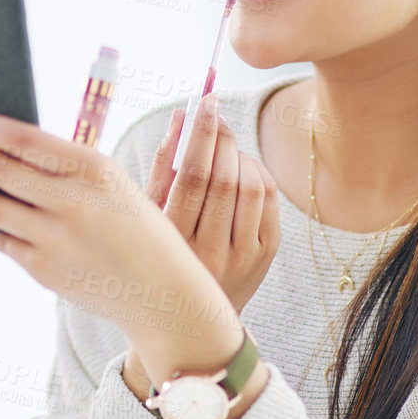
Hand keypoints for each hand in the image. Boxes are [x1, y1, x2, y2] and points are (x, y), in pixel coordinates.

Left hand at [0, 111, 243, 385]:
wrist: (163, 293)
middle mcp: (71, 200)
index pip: (24, 138)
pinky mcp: (43, 269)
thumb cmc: (141, 233)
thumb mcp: (115, 187)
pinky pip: (0, 241)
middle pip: (0, 168)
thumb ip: (70, 171)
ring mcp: (54, 237)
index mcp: (94, 169)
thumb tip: (10, 154)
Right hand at [145, 98, 279, 313]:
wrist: (189, 315)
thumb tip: (180, 117)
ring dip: (238, 154)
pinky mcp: (265, 255)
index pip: (192, 176)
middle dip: (221, 136)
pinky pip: (268, 199)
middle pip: (225, 178)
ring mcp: (242, 257)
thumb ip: (162, 167)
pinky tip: (241, 169)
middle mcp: (209, 254)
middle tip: (215, 114)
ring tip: (224, 146)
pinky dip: (256, 173)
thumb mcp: (149, 216)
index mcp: (173, 243)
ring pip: (250, 186)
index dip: (201, 134)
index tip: (203, 102)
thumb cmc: (161, 252)